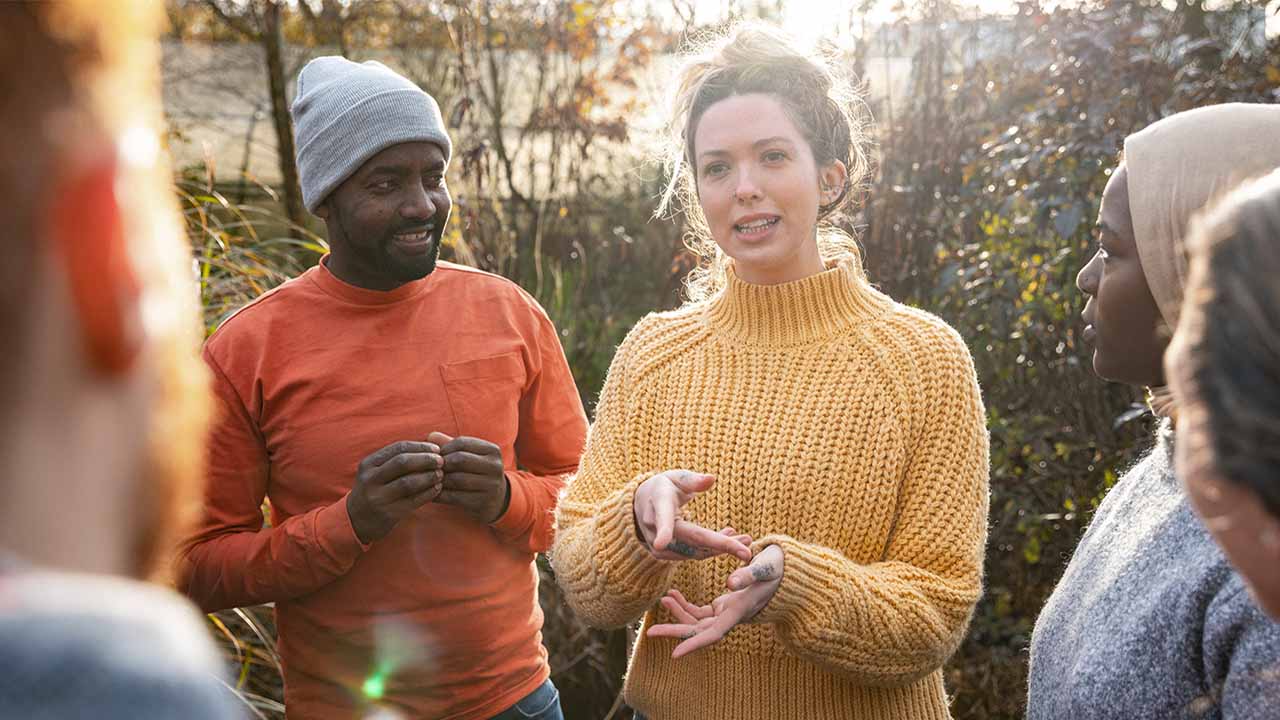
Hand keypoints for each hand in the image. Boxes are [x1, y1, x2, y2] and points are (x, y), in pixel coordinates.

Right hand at [347, 440, 443, 543]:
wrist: (356, 520)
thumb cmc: (374, 489)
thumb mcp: (376, 471)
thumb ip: (396, 459)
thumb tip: (429, 445)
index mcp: (369, 463)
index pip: (398, 448)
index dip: (420, 447)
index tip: (436, 448)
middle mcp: (371, 479)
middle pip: (403, 462)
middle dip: (425, 459)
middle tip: (441, 461)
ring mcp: (378, 497)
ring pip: (408, 482)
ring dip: (428, 477)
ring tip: (441, 475)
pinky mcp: (388, 513)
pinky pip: (412, 501)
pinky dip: (428, 493)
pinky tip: (437, 489)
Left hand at [429, 432, 508, 522]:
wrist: (496, 499)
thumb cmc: (477, 472)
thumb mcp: (469, 456)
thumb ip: (451, 444)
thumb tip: (431, 436)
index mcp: (492, 450)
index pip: (462, 443)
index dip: (444, 448)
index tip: (434, 455)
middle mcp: (495, 466)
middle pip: (460, 459)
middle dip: (441, 464)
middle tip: (430, 468)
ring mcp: (491, 485)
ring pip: (456, 479)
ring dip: (439, 480)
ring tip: (429, 480)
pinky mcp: (483, 502)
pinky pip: (455, 497)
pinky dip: (440, 495)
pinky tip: (433, 494)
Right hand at [633, 470, 751, 561]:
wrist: (641, 505)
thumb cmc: (663, 487)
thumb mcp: (675, 477)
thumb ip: (692, 480)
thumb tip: (711, 479)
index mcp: (658, 503)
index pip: (662, 518)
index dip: (663, 531)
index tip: (661, 543)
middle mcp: (655, 527)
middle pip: (690, 540)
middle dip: (719, 546)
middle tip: (746, 552)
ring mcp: (658, 544)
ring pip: (694, 551)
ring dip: (721, 548)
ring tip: (745, 540)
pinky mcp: (664, 555)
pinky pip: (692, 554)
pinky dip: (712, 550)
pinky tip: (730, 540)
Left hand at [646, 544, 783, 657]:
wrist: (786, 571)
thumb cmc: (778, 568)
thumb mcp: (765, 567)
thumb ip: (748, 574)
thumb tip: (729, 583)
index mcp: (738, 610)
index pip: (713, 634)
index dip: (694, 644)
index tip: (675, 654)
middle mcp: (730, 616)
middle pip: (698, 631)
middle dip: (675, 631)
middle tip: (650, 631)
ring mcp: (725, 612)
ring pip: (696, 621)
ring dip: (678, 613)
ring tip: (664, 598)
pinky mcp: (723, 606)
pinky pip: (699, 611)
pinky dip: (685, 605)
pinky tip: (673, 595)